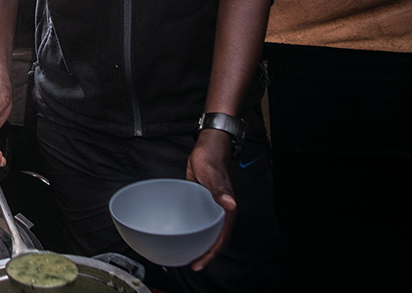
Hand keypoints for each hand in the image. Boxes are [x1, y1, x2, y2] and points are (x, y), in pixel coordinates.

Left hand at [185, 128, 237, 269]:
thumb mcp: (213, 175)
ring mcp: (210, 209)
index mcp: (226, 210)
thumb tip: (231, 204)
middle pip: (213, 239)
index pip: (220, 239)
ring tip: (185, 253)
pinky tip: (181, 233)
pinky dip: (192, 229)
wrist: (206, 148)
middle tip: (190, 264)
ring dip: (198, 243)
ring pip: (205, 231)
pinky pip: (197, 221)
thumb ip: (220, 190)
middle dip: (204, 254)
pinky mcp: (201, 203)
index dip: (211, 254)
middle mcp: (219, 212)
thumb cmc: (211, 160)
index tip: (199, 264)